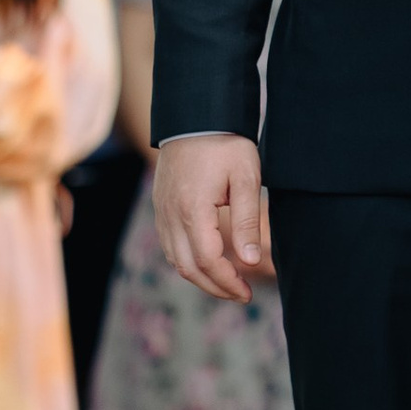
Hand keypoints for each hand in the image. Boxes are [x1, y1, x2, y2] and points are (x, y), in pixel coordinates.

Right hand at [154, 130, 272, 303]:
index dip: (227, 282)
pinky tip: (206, 261)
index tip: (247, 292)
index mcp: (192, 210)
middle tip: (241, 294)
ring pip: (175, 259)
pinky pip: (169, 244)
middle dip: (214, 287)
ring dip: (200, 276)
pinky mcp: (160, 205)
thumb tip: (250, 261)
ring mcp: (161, 211)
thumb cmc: (226, 143)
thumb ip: (248, 220)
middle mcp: (170, 214)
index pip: (207, 261)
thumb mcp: (247, 177)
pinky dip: (186, 260)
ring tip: (227, 282)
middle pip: (187, 268)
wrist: (196, 115)